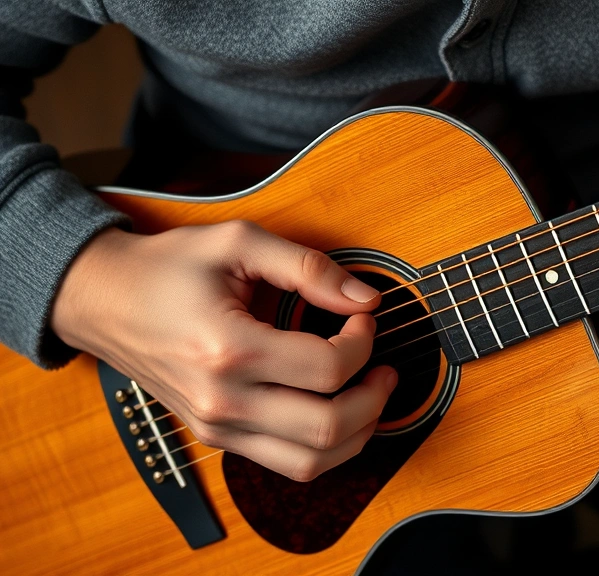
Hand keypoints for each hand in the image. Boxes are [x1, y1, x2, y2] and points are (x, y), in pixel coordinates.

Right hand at [52, 221, 395, 480]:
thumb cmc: (167, 268)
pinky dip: (326, 446)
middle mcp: (222, 401)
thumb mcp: (238, 243)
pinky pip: (286, 463)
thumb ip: (308, 267)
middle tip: (384, 365)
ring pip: (311, 462)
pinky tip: (340, 410)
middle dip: (375, 397)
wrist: (102, 300)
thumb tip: (367, 298)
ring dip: (358, 432)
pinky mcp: (217, 437)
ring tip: (371, 393)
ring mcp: (217, 427)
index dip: (364, 342)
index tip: (363, 317)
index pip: (328, 369)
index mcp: (228, 350)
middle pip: (328, 427)